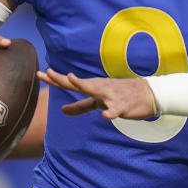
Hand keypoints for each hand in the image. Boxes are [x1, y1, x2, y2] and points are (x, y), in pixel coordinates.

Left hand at [38, 69, 155, 119]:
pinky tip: (105, 116)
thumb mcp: (98, 101)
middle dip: (62, 78)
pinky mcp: (122, 106)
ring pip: (95, 90)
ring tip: (71, 79)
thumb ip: (80, 107)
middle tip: (47, 72)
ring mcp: (110, 96)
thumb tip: (61, 110)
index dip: (54, 79)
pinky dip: (110, 112)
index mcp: (92, 87)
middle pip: (77, 84)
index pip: (70, 83)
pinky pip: (115, 110)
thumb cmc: (120, 96)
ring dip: (83, 84)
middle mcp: (99, 88)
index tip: (39, 73)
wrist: (149, 94)